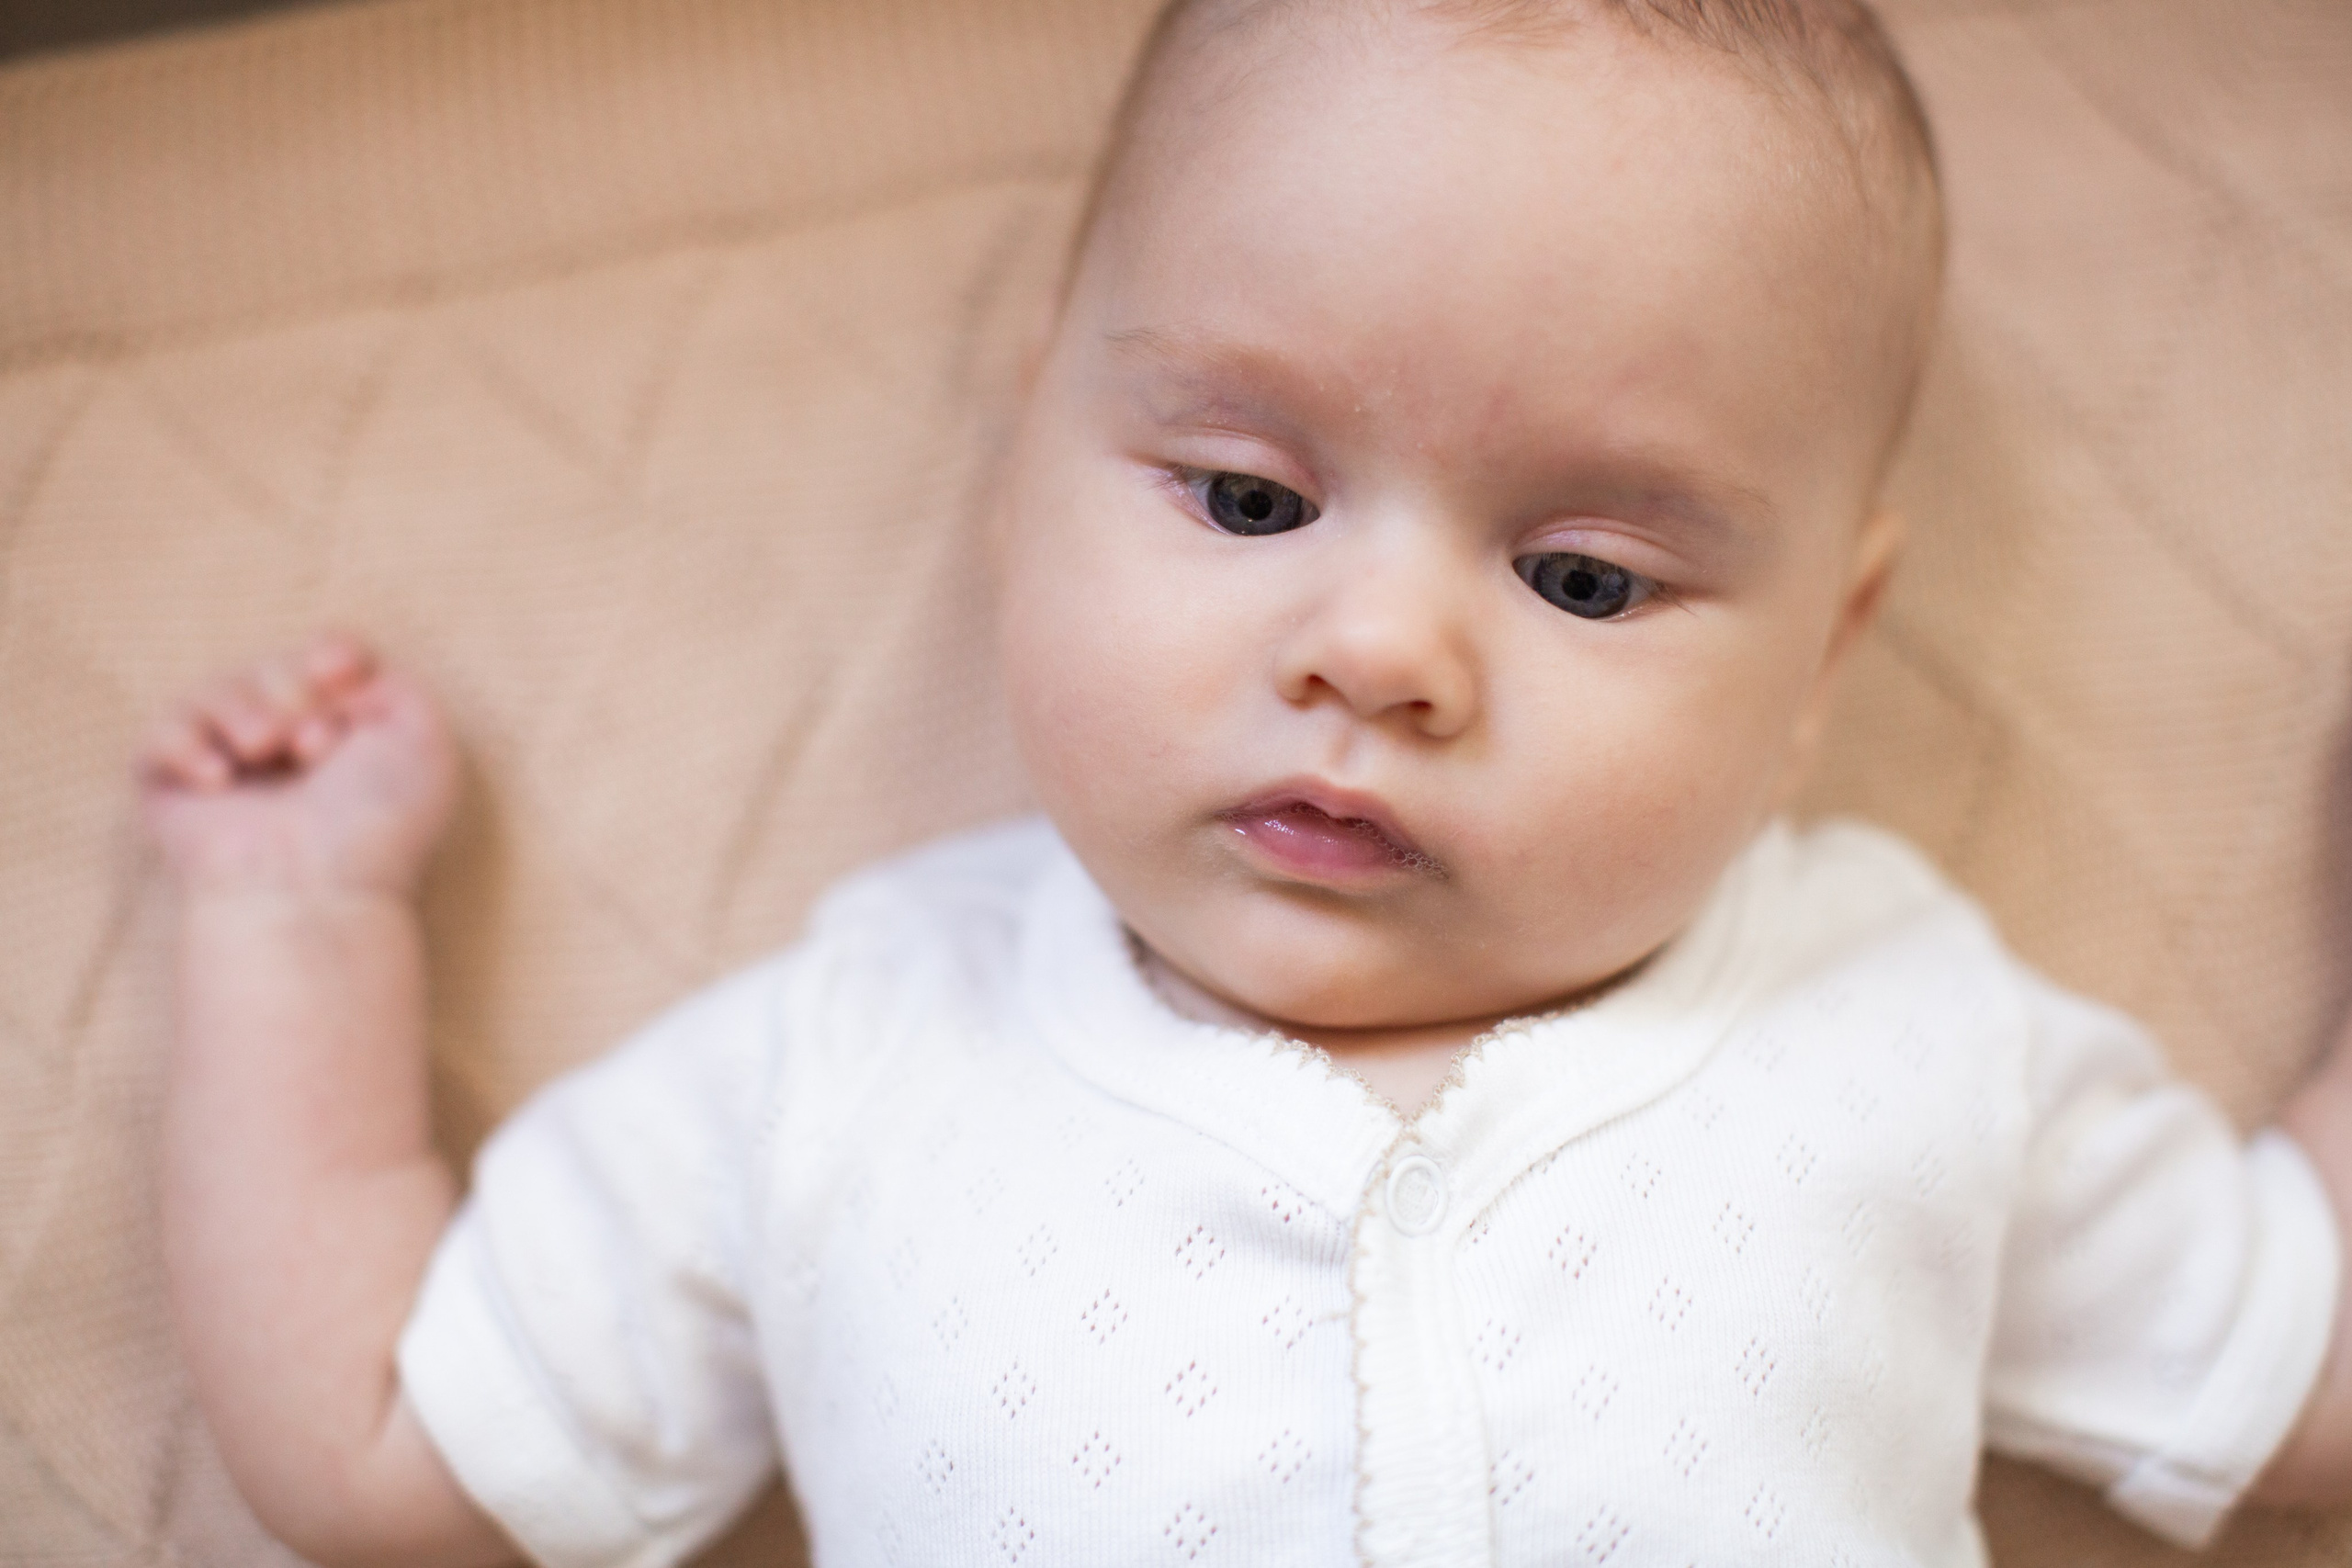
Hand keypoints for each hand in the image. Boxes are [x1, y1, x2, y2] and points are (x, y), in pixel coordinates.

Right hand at [138, 634, 459, 898]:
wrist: (318, 886)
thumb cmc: (379, 820)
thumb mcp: (424, 738)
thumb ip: (392, 679)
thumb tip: (328, 666)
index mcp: (346, 738)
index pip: (323, 659)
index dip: (331, 655)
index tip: (339, 674)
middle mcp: (288, 750)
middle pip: (273, 666)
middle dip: (293, 689)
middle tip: (315, 744)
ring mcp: (229, 768)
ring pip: (217, 689)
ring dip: (245, 711)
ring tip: (264, 751)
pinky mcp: (173, 791)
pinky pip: (159, 733)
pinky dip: (187, 744)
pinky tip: (220, 779)